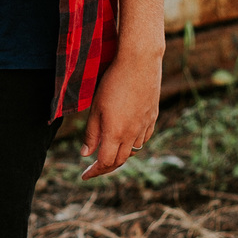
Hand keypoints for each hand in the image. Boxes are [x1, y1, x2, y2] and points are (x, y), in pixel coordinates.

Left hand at [79, 47, 161, 178]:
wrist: (139, 62)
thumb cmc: (113, 82)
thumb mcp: (96, 108)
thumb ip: (92, 133)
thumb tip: (85, 154)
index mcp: (116, 133)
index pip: (105, 162)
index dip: (94, 171)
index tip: (84, 176)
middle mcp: (133, 133)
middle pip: (120, 160)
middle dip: (106, 168)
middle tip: (94, 169)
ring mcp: (145, 125)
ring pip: (133, 151)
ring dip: (120, 156)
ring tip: (109, 154)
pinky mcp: (153, 116)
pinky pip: (144, 138)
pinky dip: (134, 144)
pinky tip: (127, 139)